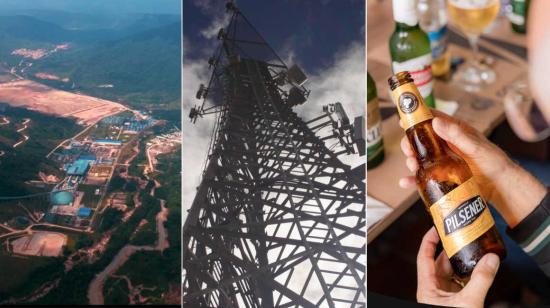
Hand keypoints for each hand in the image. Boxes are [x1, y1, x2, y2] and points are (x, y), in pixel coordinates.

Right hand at [399, 110, 545, 226]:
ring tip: (413, 166)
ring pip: (419, 158)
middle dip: (411, 144)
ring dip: (411, 161)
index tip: (403, 120)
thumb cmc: (494, 162)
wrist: (500, 187)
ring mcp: (441, 161)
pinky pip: (423, 177)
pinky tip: (406, 182)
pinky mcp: (440, 177)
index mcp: (454, 132)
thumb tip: (436, 122)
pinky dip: (412, 180)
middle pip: (420, 140)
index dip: (416, 118)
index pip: (432, 120)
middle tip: (410, 151)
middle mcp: (444, 145)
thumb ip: (457, 135)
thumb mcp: (476, 146)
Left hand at [416, 227, 499, 307]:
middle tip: (462, 236)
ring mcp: (444, 296)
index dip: (429, 240)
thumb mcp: (468, 301)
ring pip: (453, 273)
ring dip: (463, 263)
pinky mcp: (456, 302)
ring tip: (473, 249)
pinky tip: (479, 269)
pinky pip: (461, 284)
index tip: (437, 228)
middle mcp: (434, 290)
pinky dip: (470, 275)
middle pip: (441, 263)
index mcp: (427, 288)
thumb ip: (481, 280)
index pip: (424, 257)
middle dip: (452, 249)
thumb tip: (491, 259)